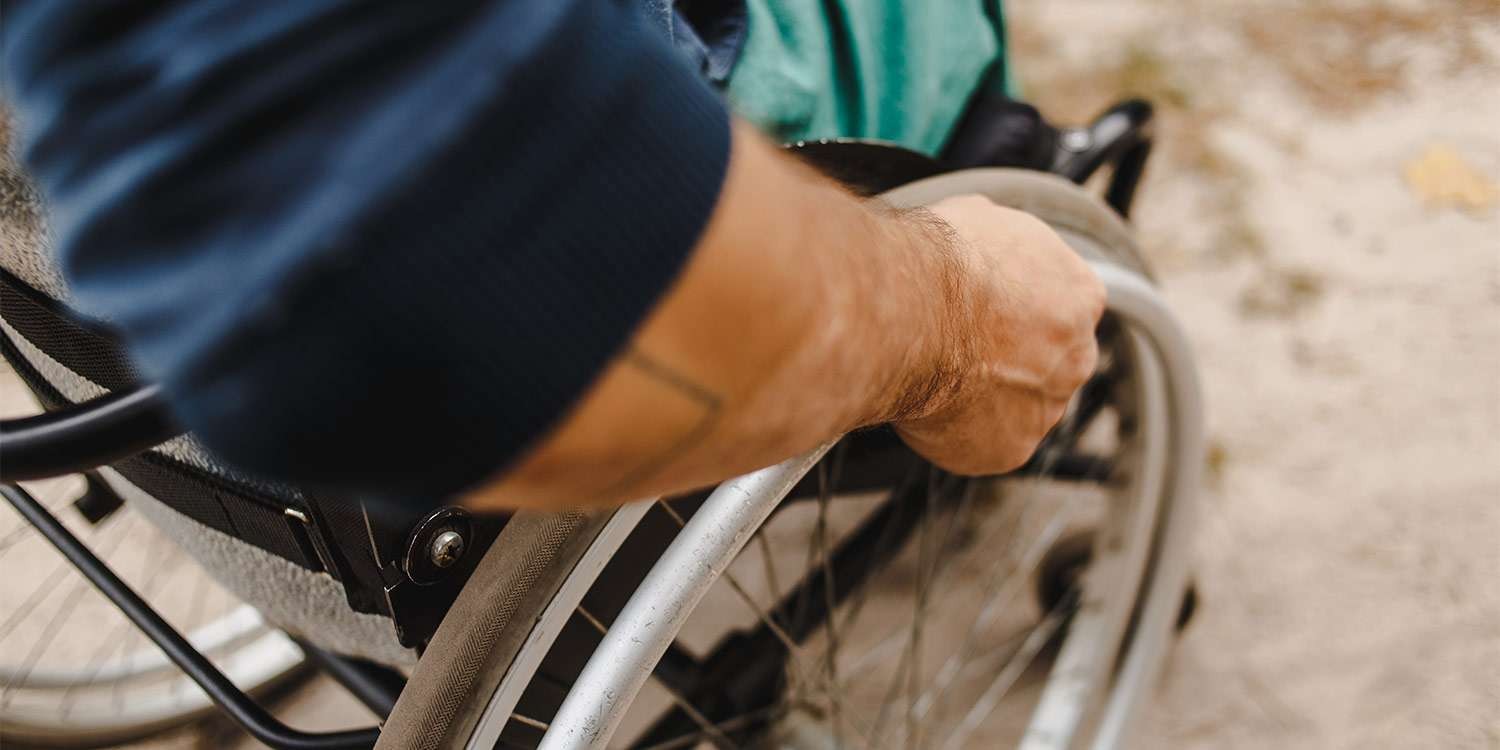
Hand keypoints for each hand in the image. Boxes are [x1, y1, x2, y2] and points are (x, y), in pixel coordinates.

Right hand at [890, 194, 1105, 474]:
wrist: (910, 313)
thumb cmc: (940, 264)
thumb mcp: (981, 218)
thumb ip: (1001, 246)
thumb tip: (983, 236)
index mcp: (1080, 296)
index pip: (1063, 310)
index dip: (1019, 313)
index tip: (989, 315)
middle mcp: (1077, 357)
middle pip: (1048, 366)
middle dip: (1010, 361)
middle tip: (958, 349)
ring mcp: (1046, 408)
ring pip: (1015, 409)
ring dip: (981, 399)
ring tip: (931, 375)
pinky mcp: (1009, 450)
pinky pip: (980, 446)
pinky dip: (953, 434)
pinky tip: (925, 405)